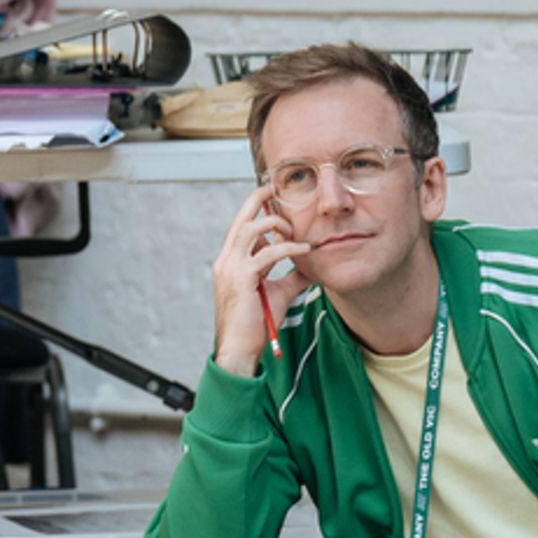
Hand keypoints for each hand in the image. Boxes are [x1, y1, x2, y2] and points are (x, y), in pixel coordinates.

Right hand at [210, 184, 310, 375]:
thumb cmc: (255, 325)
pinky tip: (304, 249)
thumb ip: (291, 277)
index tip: (274, 198)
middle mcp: (226, 261)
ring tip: (293, 229)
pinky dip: (288, 248)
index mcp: (230, 262)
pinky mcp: (242, 278)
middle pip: (241, 219)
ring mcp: (231, 268)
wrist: (240, 349)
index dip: (256, 210)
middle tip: (276, 187)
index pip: (241, 227)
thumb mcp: (277, 294)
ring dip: (275, 224)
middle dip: (258, 199)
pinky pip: (267, 254)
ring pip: (250, 230)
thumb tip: (312, 266)